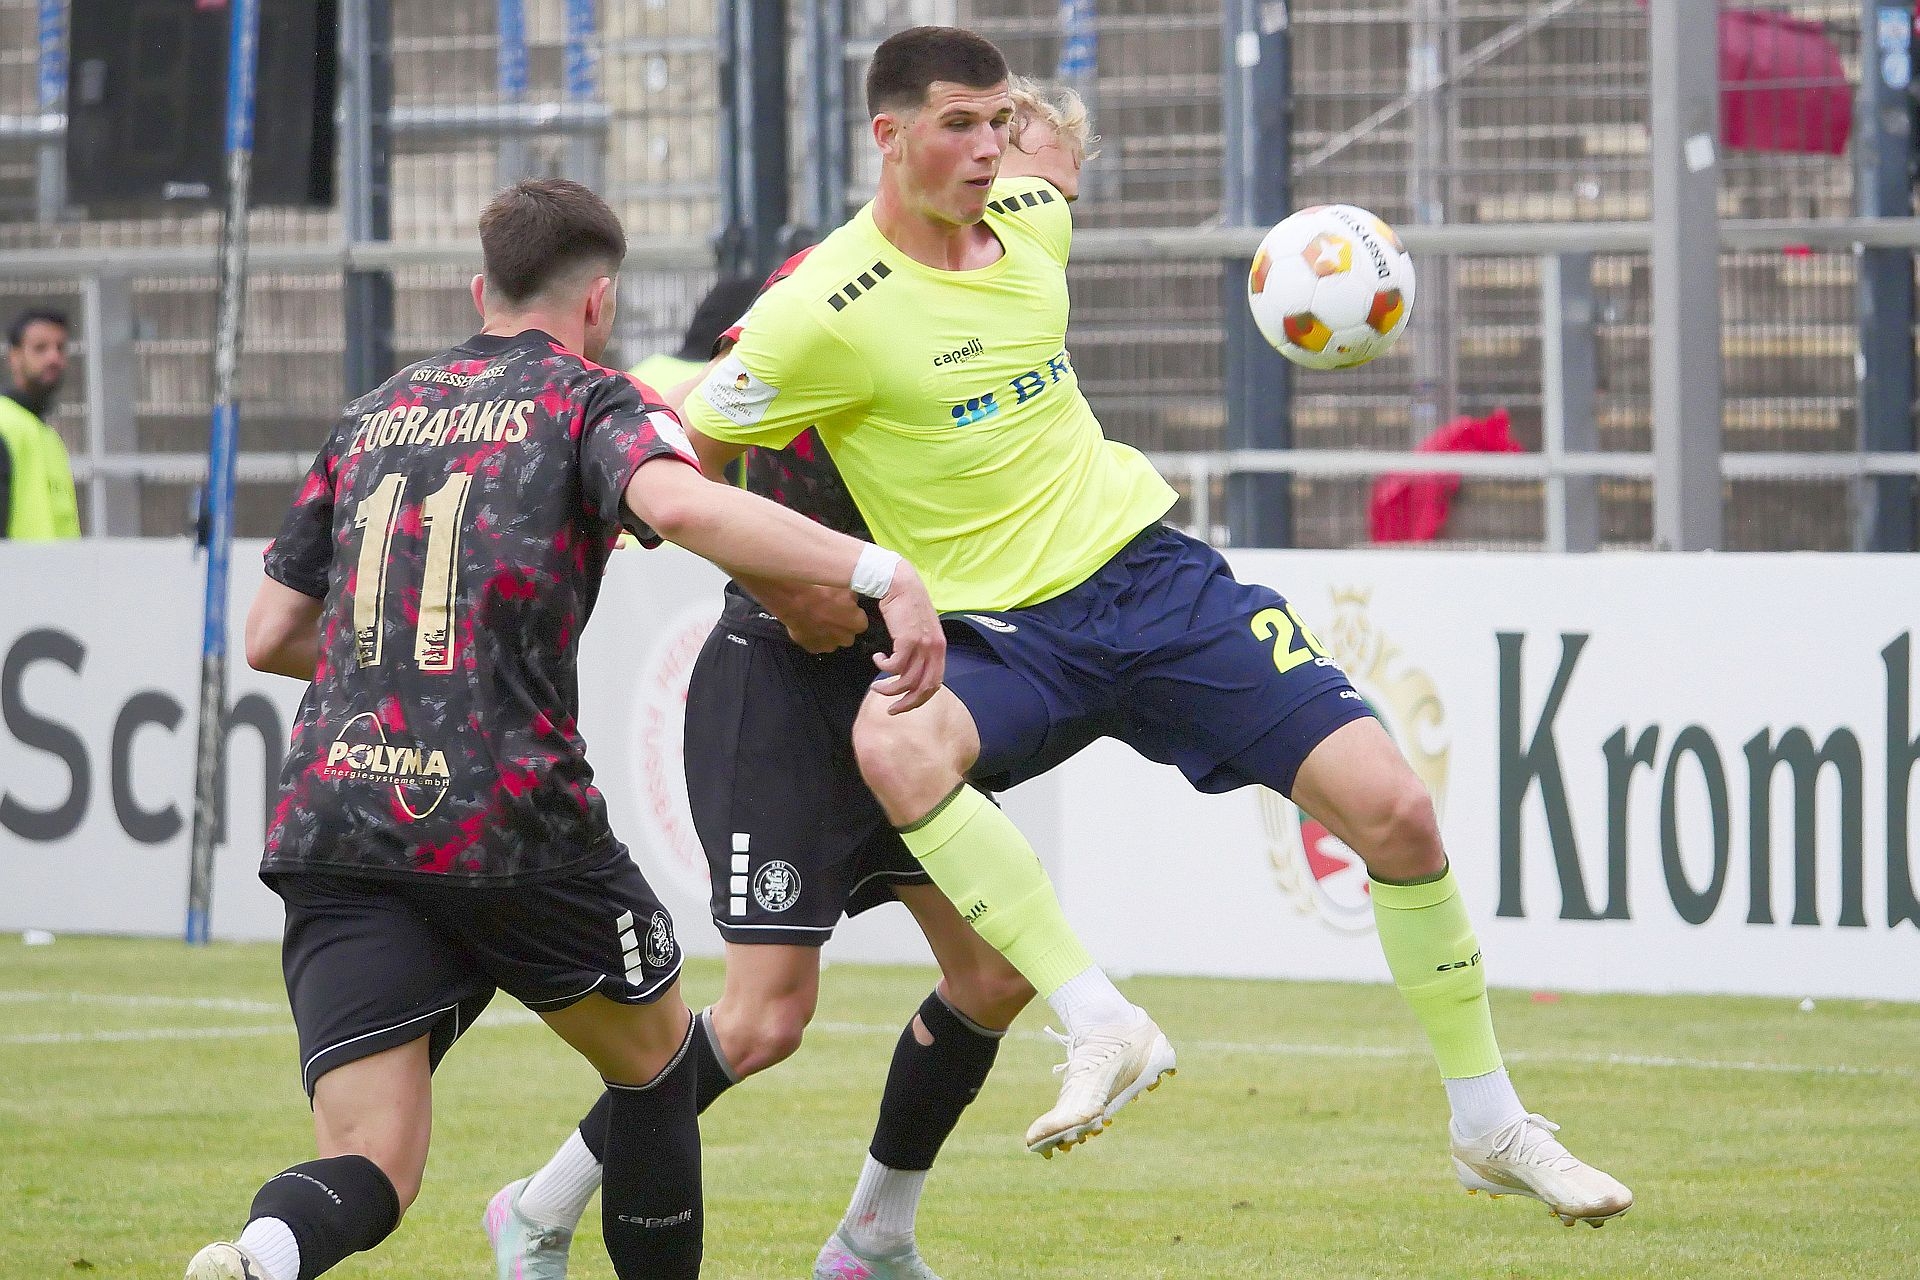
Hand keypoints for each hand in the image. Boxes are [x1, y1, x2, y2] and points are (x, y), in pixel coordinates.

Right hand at [772, 583, 869, 652]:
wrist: (794, 599)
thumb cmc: (821, 590)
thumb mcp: (844, 584)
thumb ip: (851, 596)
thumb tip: (852, 599)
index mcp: (858, 623)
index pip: (860, 620)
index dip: (851, 612)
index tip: (843, 605)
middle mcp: (846, 638)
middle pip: (847, 632)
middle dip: (840, 624)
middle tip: (829, 610)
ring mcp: (828, 645)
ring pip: (831, 638)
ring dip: (827, 630)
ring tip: (816, 615)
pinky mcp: (811, 647)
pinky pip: (815, 641)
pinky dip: (813, 633)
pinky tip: (807, 621)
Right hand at [870, 561, 944, 712]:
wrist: (898, 582)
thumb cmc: (904, 604)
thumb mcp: (917, 629)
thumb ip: (918, 649)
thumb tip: (907, 671)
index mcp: (940, 647)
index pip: (935, 683)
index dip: (919, 699)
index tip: (903, 704)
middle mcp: (936, 648)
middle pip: (924, 688)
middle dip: (907, 703)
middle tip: (891, 710)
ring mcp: (924, 644)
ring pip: (907, 681)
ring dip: (889, 688)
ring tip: (876, 686)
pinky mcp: (909, 639)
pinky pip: (895, 666)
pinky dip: (883, 667)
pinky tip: (876, 658)